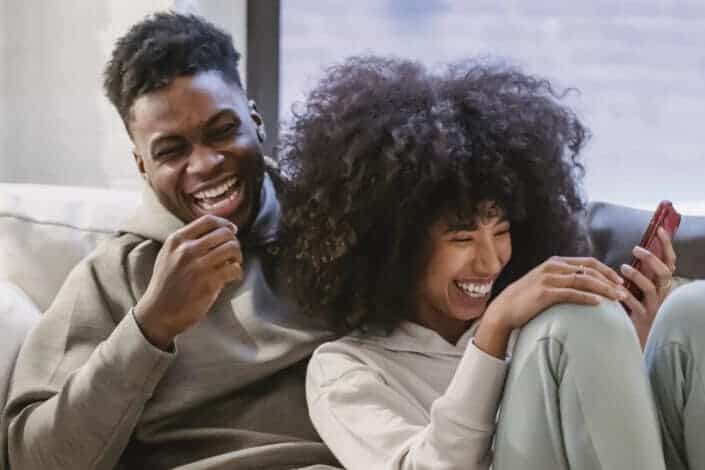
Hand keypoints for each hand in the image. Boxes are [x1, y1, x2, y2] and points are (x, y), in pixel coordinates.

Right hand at [134, 215, 242, 348]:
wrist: (158, 313)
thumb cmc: (166, 284)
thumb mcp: (168, 255)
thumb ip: (186, 242)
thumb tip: (216, 232)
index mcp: (177, 240)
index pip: (208, 221)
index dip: (225, 224)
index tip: (231, 230)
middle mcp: (187, 250)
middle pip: (225, 233)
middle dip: (234, 241)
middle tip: (233, 253)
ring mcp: (198, 266)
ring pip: (232, 248)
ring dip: (238, 256)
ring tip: (234, 264)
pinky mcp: (208, 282)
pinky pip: (234, 269)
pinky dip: (237, 272)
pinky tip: (232, 277)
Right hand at [474, 256, 624, 357]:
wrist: (504, 309)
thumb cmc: (526, 299)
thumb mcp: (545, 283)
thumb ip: (562, 280)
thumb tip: (584, 285)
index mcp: (555, 263)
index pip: (588, 262)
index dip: (607, 270)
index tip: (620, 281)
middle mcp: (553, 267)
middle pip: (589, 269)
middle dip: (610, 280)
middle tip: (624, 292)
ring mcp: (548, 279)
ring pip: (584, 280)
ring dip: (604, 289)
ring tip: (618, 298)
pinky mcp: (545, 293)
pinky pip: (571, 293)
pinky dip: (587, 297)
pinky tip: (599, 303)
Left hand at [621, 227, 676, 347]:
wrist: (638, 340)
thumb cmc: (637, 311)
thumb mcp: (642, 289)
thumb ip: (642, 273)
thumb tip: (638, 251)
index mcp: (662, 285)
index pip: (670, 262)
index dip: (666, 245)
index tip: (659, 229)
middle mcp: (662, 295)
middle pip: (663, 273)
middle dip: (651, 258)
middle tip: (636, 248)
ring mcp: (654, 308)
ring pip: (651, 288)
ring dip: (637, 275)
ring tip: (623, 267)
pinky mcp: (643, 319)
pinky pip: (636, 306)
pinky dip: (627, 296)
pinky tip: (618, 291)